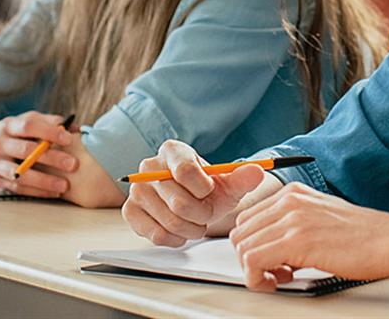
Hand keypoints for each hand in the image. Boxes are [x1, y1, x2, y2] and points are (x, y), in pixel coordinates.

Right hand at [0, 112, 78, 197]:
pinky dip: (36, 191)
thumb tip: (74, 126)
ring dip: (44, 180)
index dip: (49, 131)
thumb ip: (45, 122)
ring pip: (20, 173)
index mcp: (7, 125)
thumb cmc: (4, 135)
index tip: (69, 137)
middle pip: (26, 150)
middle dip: (52, 158)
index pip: (29, 126)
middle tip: (73, 164)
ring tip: (65, 185)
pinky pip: (16, 188)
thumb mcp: (19, 123)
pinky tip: (53, 193)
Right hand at [122, 140, 269, 246]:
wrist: (193, 203)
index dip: (205, 189)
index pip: (186, 172)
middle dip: (202, 214)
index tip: (210, 191)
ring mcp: (137, 190)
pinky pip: (156, 234)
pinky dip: (175, 238)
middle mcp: (149, 166)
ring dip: (191, 229)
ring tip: (196, 221)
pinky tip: (181, 230)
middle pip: (180, 202)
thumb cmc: (208, 190)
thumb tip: (258, 171)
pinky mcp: (130, 212)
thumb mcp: (229, 183)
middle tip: (206, 213)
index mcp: (172, 150)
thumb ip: (243, 177)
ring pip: (170, 221)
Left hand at [229, 183, 388, 290]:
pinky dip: (258, 279)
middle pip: (240, 233)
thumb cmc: (366, 236)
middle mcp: (289, 201)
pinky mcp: (297, 241)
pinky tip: (278, 282)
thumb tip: (271, 247)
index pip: (248, 218)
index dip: (253, 245)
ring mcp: (292, 219)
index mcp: (293, 193)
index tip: (270, 261)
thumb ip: (294, 225)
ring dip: (255, 270)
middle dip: (250, 258)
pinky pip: (253, 262)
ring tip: (280, 277)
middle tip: (274, 272)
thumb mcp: (322, 218)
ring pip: (243, 248)